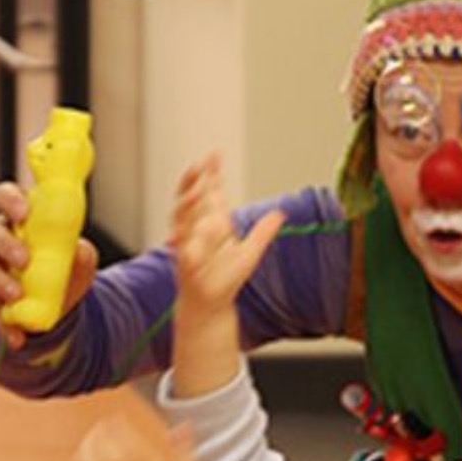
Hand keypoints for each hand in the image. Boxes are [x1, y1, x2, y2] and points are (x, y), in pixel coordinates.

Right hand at [0, 181, 97, 349]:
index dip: (10, 200)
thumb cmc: (67, 266)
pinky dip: (4, 322)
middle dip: (6, 245)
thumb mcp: (81, 260)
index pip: (5, 195)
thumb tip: (79, 251)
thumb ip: (80, 253)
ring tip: (17, 297)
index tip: (24, 213)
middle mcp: (1, 237)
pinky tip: (17, 336)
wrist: (60, 302)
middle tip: (24, 261)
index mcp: (21, 217)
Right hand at [169, 155, 284, 315]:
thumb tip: (280, 213)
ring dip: (188, 202)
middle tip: (201, 164)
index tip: (215, 155)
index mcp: (215, 224)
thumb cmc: (225, 279)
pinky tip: (183, 227)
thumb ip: (263, 232)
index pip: (212, 194)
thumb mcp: (250, 253)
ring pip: (182, 216)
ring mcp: (189, 242)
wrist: (211, 305)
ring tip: (197, 189)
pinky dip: (182, 235)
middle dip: (194, 180)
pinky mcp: (185, 259)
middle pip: (193, 198)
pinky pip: (181, 243)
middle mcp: (199, 229)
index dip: (213, 175)